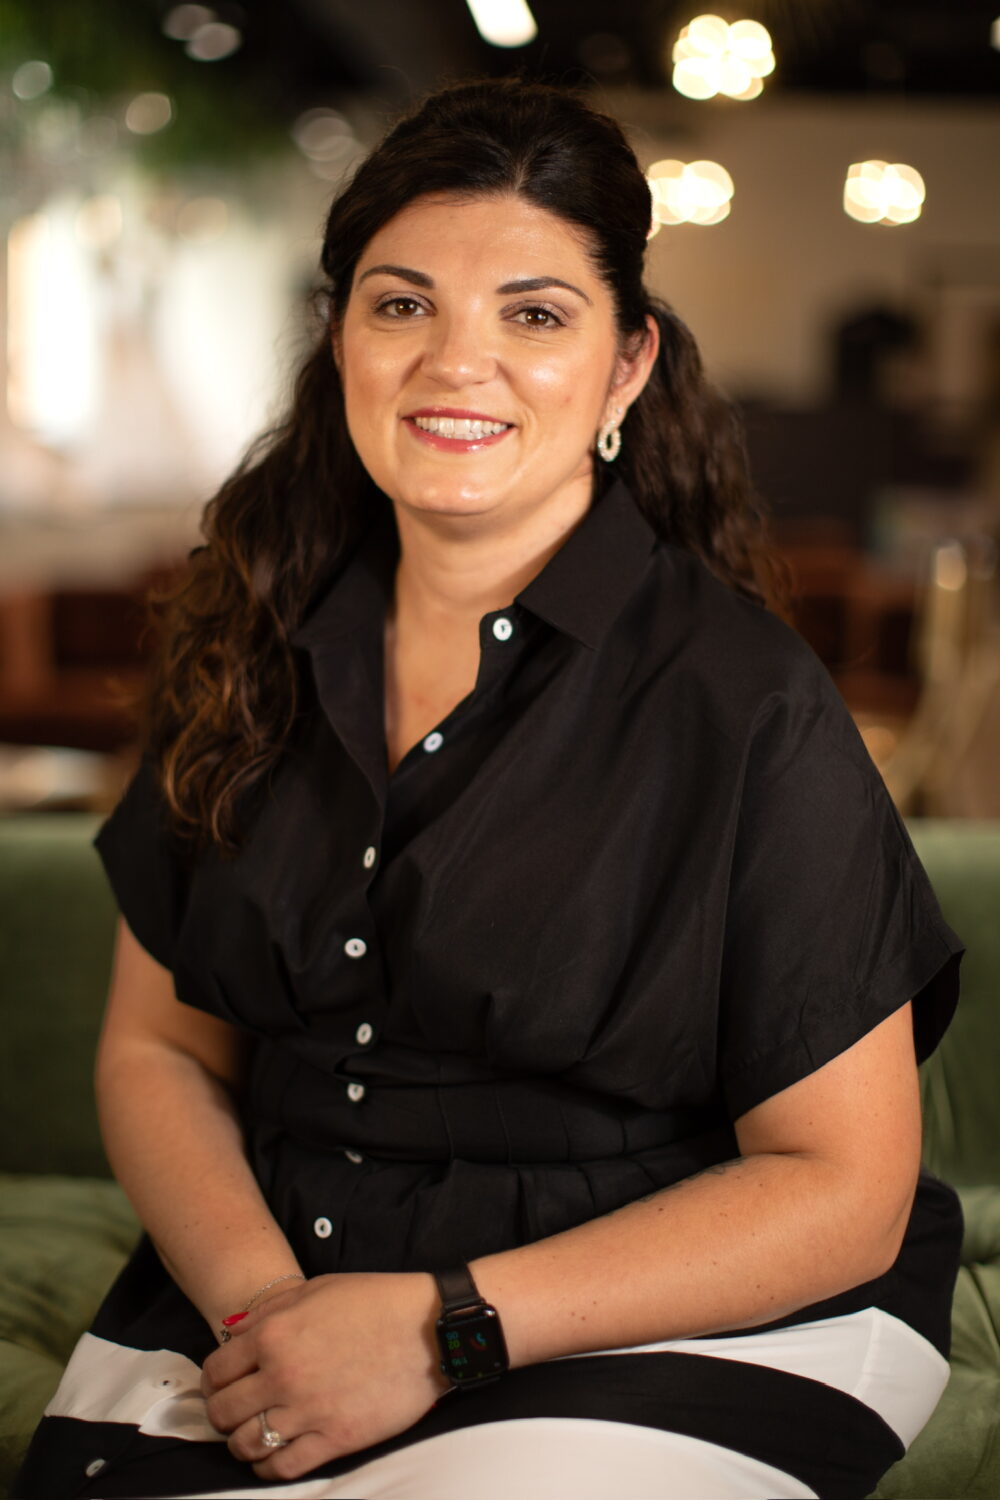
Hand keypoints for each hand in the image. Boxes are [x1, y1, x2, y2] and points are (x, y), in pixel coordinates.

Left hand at [201, 1272, 448, 1480]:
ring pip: (246, 1444)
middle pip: (223, 1412)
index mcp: (274, 1334)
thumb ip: (270, 1312)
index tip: (222, 1384)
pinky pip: (282, 1467)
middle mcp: (282, 1375)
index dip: (213, 1380)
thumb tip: (234, 1333)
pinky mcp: (335, 1440)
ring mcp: (308, 1411)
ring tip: (251, 1434)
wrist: (428, 1328)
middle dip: (221, 1413)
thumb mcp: (316, 1289)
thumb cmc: (375, 1301)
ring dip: (241, 1442)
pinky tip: (273, 1456)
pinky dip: (268, 1466)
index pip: (215, 1371)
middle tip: (234, 1410)